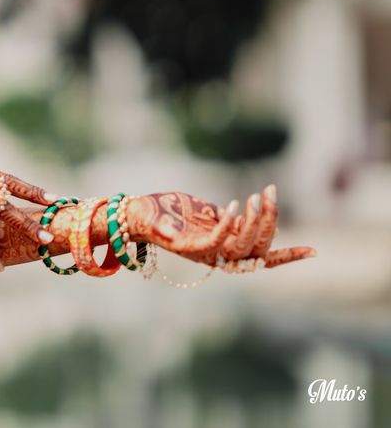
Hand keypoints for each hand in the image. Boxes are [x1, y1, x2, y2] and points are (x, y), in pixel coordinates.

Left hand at [125, 185, 314, 267]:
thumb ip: (229, 218)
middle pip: (258, 249)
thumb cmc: (172, 213)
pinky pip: (215, 242)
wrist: (136, 214)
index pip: (264, 258)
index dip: (288, 256)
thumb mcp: (209, 214)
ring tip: (253, 197)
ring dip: (252, 221)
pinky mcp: (187, 248)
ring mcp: (203, 255)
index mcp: (227, 250)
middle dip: (269, 221)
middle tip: (269, 192)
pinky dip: (228, 224)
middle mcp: (218, 257)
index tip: (315, 251)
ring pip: (242, 247)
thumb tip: (249, 213)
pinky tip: (233, 205)